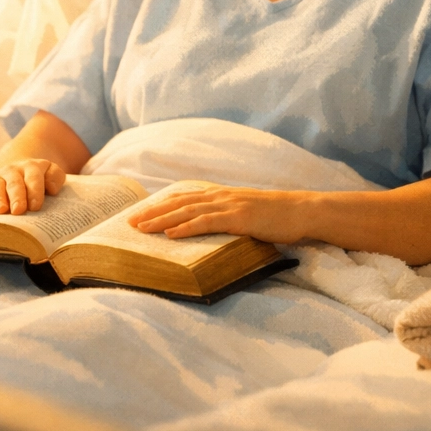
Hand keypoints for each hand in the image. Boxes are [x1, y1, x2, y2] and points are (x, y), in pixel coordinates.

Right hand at [0, 159, 65, 214]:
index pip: (33, 178)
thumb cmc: (37, 179)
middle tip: (18, 210)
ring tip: (1, 210)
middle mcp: (12, 171)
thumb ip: (55, 177)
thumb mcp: (50, 172)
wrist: (17, 168)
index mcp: (31, 167)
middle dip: (16, 196)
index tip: (35, 206)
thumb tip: (51, 189)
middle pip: (14, 183)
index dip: (34, 191)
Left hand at [126, 186, 304, 243]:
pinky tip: (171, 234)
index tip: (139, 213)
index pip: (183, 198)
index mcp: (220, 195)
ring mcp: (229, 205)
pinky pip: (207, 222)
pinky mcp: (239, 218)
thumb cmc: (275, 217)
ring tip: (142, 228)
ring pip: (187, 211)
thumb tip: (207, 231)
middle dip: (152, 212)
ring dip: (162, 219)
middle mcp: (220, 196)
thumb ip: (225, 218)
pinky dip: (186, 227)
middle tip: (129, 222)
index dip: (160, 205)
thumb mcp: (245, 214)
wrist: (301, 211)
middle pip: (178, 202)